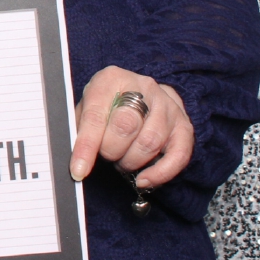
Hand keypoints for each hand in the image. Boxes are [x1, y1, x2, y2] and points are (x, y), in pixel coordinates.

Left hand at [68, 67, 193, 188]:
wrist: (143, 93)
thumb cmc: (109, 105)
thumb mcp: (88, 107)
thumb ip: (80, 129)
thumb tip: (76, 162)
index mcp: (111, 79)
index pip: (96, 116)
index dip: (86, 146)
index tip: (78, 170)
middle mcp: (143, 87)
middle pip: (127, 126)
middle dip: (111, 150)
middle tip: (107, 155)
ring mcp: (167, 106)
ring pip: (149, 143)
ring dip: (131, 161)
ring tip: (122, 160)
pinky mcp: (183, 125)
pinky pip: (177, 156)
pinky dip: (159, 174)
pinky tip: (143, 179)